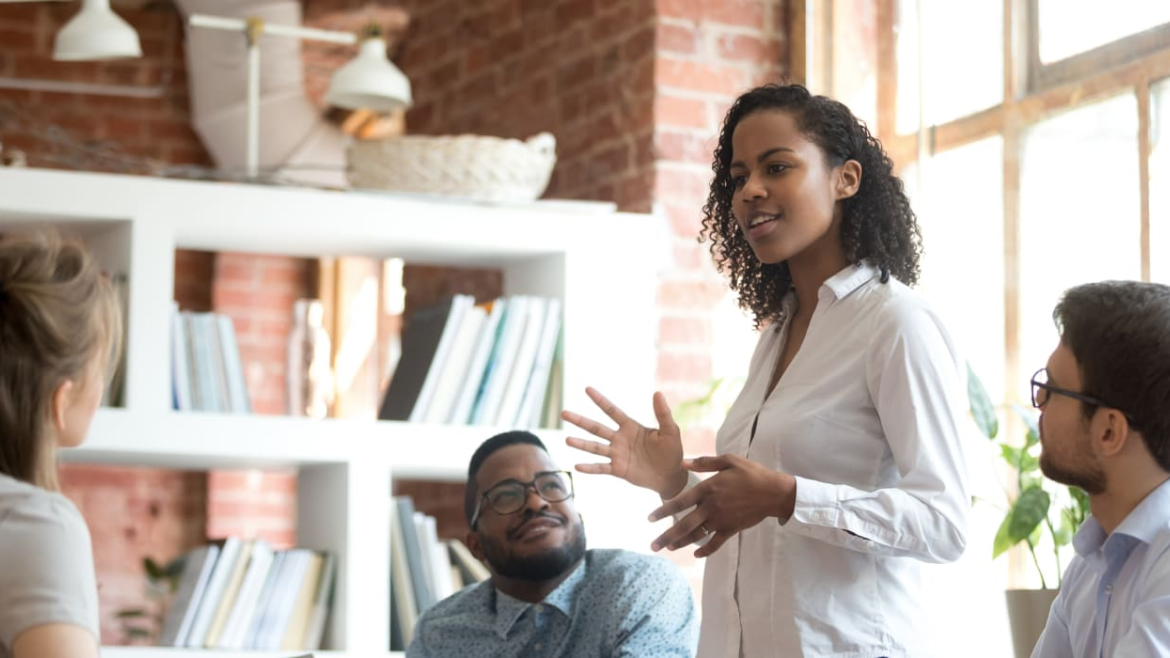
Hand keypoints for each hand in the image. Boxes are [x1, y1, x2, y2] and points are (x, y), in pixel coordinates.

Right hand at [562, 387, 687, 497]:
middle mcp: (620, 439)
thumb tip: (658, 393)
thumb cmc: (672, 451)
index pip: (612, 411)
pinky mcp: (618, 470)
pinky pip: (601, 468)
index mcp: (631, 427)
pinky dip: (590, 468)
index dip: (600, 400)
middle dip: (580, 421)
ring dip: (581, 444)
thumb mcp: (670, 431)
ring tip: (567, 440)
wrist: (672, 475)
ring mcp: (617, 454)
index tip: (587, 389)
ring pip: (595, 447)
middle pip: (597, 428)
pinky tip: (577, 466)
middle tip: (564, 413)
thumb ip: (663, 414)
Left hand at [646, 455, 795, 557]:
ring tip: (668, 549)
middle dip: (666, 537)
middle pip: (684, 525)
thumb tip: (683, 462)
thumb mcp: (729, 460)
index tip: (650, 519)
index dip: (663, 511)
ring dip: (681, 543)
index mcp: (708, 489)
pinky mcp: (732, 529)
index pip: (680, 502)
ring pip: (696, 536)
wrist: (774, 492)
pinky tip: (695, 554)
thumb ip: (705, 462)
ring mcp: (721, 520)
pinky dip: (705, 550)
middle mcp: (711, 507)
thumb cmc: (751, 473)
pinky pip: (716, 543)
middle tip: (652, 546)